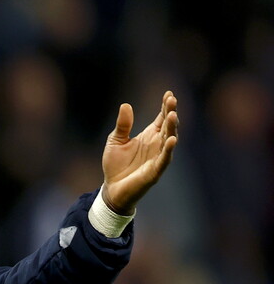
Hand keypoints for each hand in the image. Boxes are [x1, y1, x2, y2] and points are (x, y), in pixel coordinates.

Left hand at [101, 91, 178, 214]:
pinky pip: (164, 159)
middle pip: (167, 126)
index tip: (168, 94)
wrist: (112, 189)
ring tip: (173, 115)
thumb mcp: (115, 141)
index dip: (165, 107)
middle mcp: (157, 144)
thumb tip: (126, 105)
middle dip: (170, 113)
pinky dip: (168, 150)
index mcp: (149, 136)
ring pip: (168, 140)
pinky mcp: (155, 171)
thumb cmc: (115, 165)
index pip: (161, 118)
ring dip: (171, 128)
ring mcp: (158, 157)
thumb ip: (122, 125)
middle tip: (172, 100)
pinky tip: (171, 140)